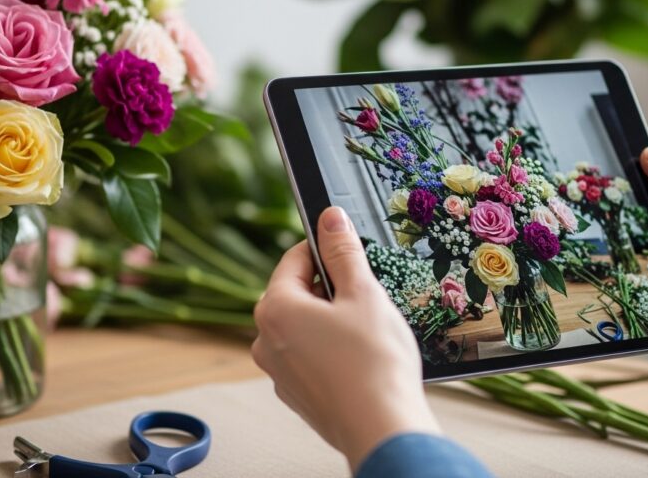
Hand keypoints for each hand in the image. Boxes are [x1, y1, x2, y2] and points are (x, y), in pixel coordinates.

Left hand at [252, 207, 439, 471]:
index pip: (294, 259)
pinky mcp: (296, 394)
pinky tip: (361, 358)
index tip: (348, 247)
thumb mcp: (363, 294)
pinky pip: (310, 357)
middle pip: (297, 294)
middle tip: (367, 294)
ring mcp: (278, 371)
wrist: (381, 428)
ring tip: (368, 330)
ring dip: (331, 320)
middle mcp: (266, 339)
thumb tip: (329, 217)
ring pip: (304, 327)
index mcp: (275, 308)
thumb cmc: (373, 362)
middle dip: (330, 288)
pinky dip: (332, 351)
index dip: (324, 248)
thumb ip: (343, 252)